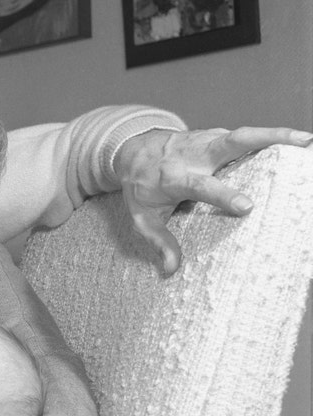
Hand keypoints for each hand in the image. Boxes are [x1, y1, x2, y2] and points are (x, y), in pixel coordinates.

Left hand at [115, 126, 312, 274]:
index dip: (224, 194)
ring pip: (243, 135)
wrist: (131, 150)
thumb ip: (158, 241)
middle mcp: (194, 155)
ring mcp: (207, 141)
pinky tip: (290, 146)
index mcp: (174, 177)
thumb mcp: (141, 217)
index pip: (201, 186)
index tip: (248, 206)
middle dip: (268, 137)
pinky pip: (241, 139)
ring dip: (275, 135)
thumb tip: (170, 269)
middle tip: (302, 142)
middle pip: (233, 140)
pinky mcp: (215, 136)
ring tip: (306, 143)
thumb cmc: (140, 186)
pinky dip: (265, 140)